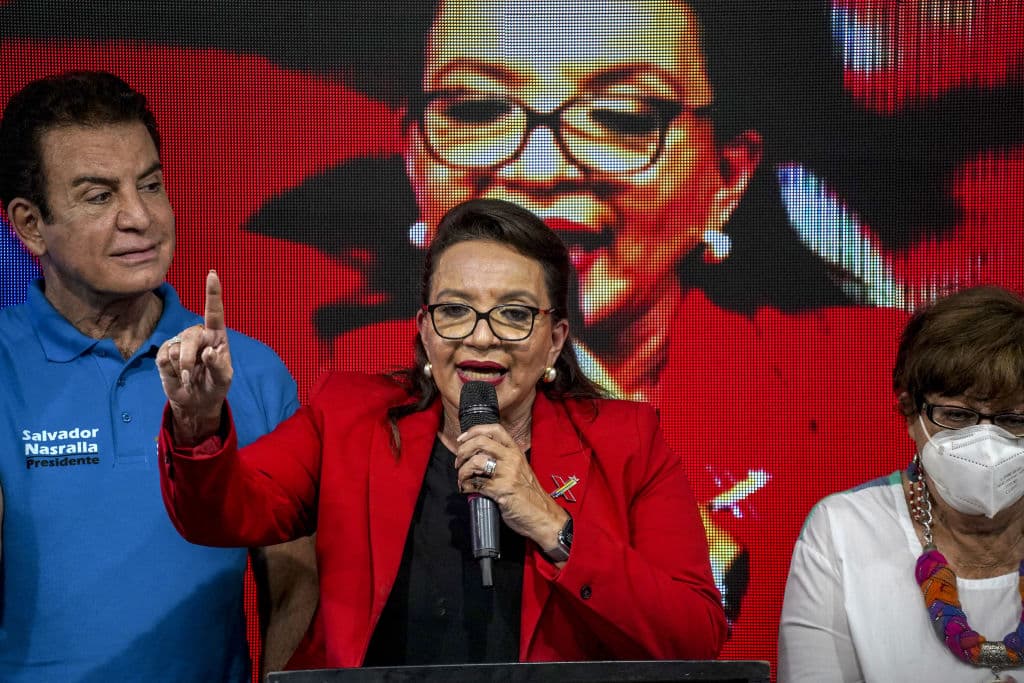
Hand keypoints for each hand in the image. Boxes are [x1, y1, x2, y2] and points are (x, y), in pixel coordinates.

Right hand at [156, 270, 232, 444]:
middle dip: (189, 360)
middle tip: (190, 377)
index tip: (212, 274)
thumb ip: (219, 366)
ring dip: (182, 370)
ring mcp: (179, 342)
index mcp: (217, 336)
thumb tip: (209, 352)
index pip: (214, 312)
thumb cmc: (215, 386)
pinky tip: (177, 376)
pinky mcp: (165, 352)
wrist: (196, 401)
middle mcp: (198, 335)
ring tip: (189, 379)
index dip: (213, 293)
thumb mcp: (223, 379)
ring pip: (175, 350)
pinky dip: (171, 372)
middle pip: (190, 337)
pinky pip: (163, 358)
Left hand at [454, 424, 568, 553]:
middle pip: (481, 441)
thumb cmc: (529, 495)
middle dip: (463, 450)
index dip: (474, 431)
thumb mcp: (519, 470)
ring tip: (462, 479)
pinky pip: (475, 483)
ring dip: (462, 471)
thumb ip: (502, 460)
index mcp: (516, 451)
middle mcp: (512, 459)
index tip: (462, 439)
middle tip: (458, 462)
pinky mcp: (501, 490)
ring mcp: (507, 473)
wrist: (543, 515)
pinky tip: (467, 490)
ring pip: (475, 461)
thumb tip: (475, 457)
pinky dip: (465, 487)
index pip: (494, 429)